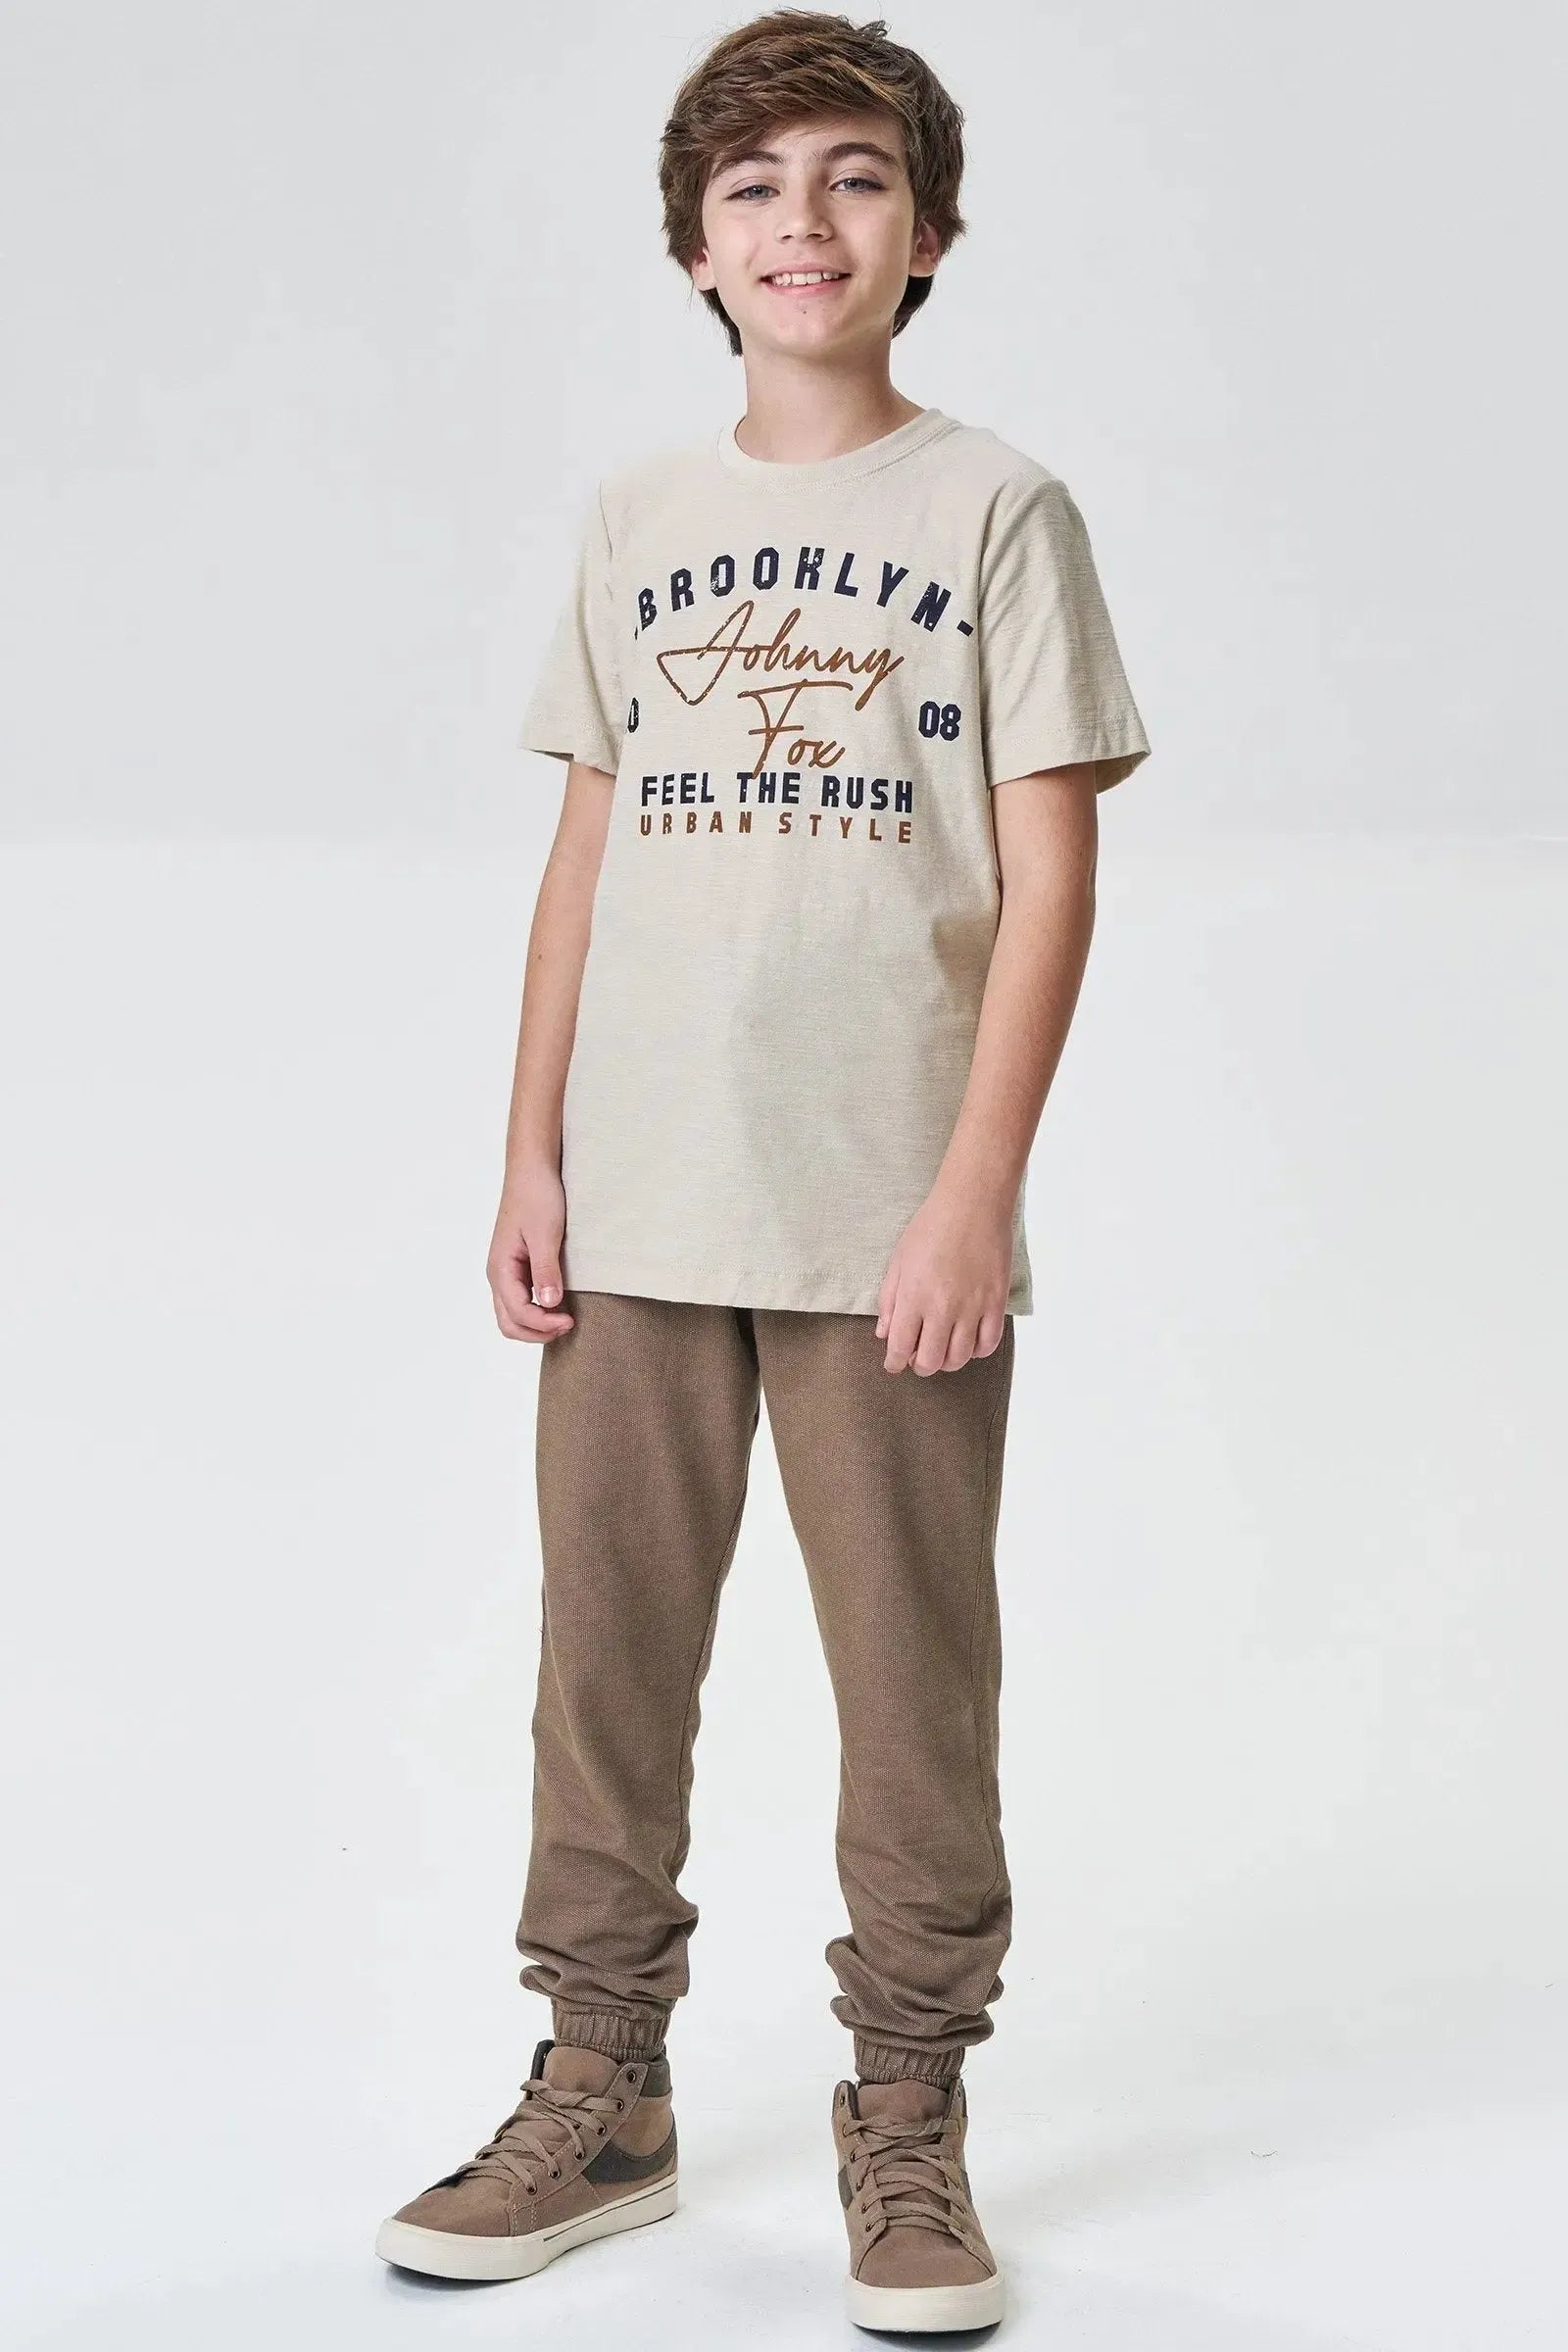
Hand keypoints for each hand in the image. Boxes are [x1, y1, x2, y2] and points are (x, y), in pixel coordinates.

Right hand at [487, 1162, 574, 1342]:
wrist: (532, 1169)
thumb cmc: (537, 1196)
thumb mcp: (545, 1234)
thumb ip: (545, 1270)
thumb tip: (548, 1304)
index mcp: (500, 1268)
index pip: (518, 1313)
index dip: (543, 1324)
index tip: (570, 1320)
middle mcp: (498, 1274)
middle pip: (509, 1322)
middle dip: (536, 1332)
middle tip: (568, 1325)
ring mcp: (506, 1271)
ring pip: (512, 1314)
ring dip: (536, 1324)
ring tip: (564, 1319)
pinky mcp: (517, 1265)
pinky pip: (520, 1299)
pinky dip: (536, 1311)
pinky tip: (557, 1304)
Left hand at [874, 1180, 1012, 1374]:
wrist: (972, 1205)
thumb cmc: (931, 1227)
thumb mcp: (898, 1261)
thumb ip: (889, 1300)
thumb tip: (884, 1333)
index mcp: (913, 1297)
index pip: (899, 1346)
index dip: (894, 1362)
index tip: (894, 1365)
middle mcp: (942, 1308)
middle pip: (930, 1361)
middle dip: (920, 1366)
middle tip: (918, 1359)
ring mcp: (972, 1307)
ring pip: (960, 1358)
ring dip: (947, 1362)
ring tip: (942, 1352)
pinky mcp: (996, 1302)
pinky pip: (988, 1343)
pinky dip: (976, 1351)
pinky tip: (968, 1342)